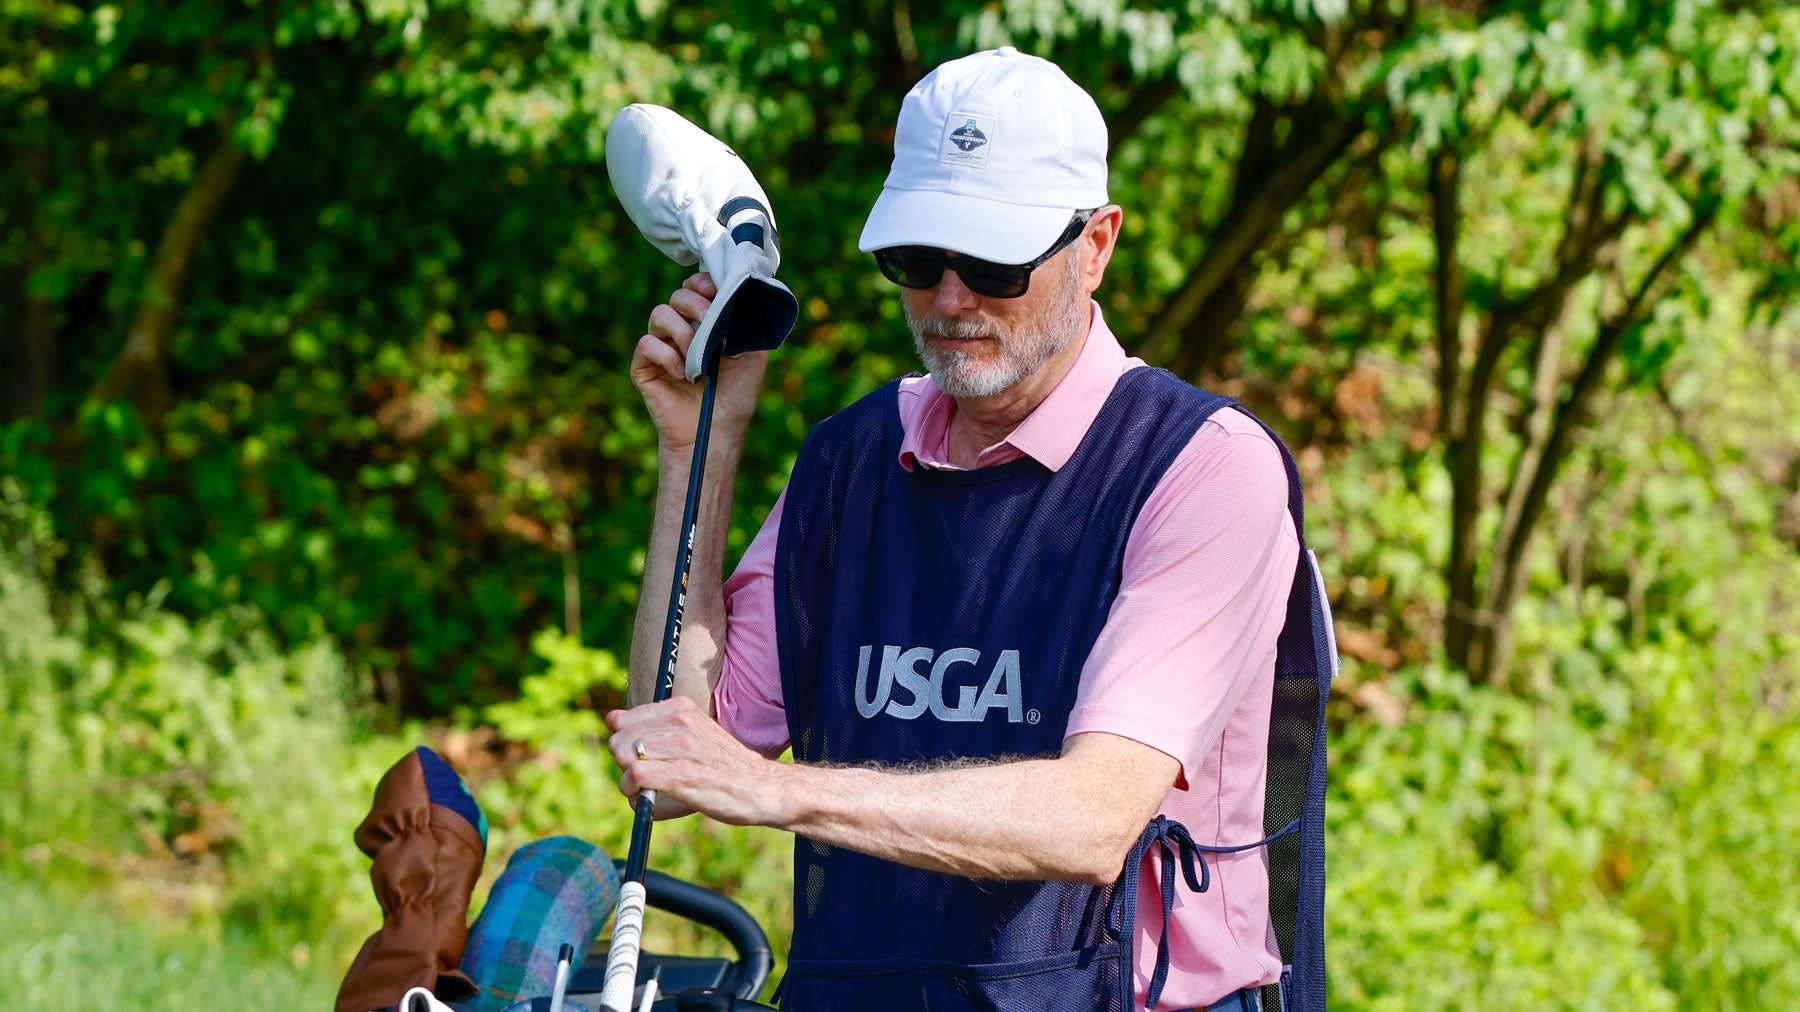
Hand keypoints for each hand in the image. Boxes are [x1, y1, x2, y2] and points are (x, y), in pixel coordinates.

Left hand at [606, 696, 789, 826]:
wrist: (761, 787)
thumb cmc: (722, 766)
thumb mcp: (689, 735)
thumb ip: (650, 726)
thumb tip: (610, 717)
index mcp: (682, 708)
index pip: (625, 718)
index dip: (624, 743)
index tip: (638, 757)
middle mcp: (681, 721)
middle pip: (620, 738)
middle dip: (622, 761)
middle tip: (642, 776)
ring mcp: (682, 747)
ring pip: (624, 755)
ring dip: (627, 779)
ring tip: (645, 789)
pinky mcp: (682, 774)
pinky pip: (635, 774)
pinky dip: (633, 789)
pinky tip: (647, 796)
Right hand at [633, 272, 768, 452]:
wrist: (716, 433)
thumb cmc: (735, 397)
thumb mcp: (751, 355)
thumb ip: (744, 323)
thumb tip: (733, 296)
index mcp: (704, 325)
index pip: (695, 288)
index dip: (702, 283)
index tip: (714, 290)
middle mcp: (680, 332)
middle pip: (678, 295)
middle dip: (696, 303)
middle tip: (709, 321)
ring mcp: (661, 348)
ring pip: (659, 314)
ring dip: (682, 330)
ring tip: (696, 355)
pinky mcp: (644, 367)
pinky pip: (647, 344)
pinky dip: (666, 355)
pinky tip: (682, 374)